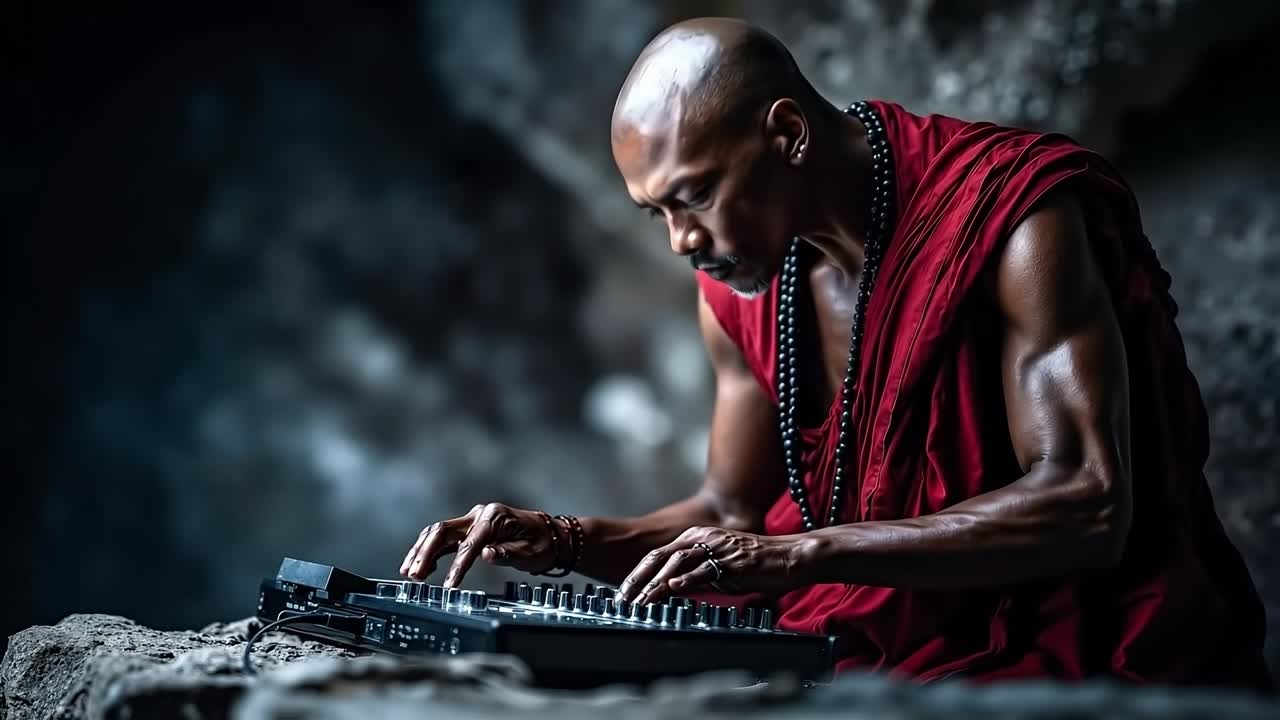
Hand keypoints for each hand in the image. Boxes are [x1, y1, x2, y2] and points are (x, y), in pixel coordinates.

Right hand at [399, 503, 559, 586]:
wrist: (551, 535)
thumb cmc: (543, 543)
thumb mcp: (532, 552)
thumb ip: (509, 553)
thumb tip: (486, 555)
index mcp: (495, 517)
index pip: (470, 542)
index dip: (458, 565)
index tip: (448, 585)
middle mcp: (480, 514)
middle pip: (443, 530)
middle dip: (426, 553)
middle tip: (414, 576)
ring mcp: (473, 521)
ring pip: (438, 533)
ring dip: (422, 551)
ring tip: (409, 572)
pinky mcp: (469, 529)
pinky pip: (444, 538)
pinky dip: (430, 551)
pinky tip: (423, 568)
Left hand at [616, 526, 808, 604]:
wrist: (791, 557)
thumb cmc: (757, 566)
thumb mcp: (719, 572)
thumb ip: (696, 578)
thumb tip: (672, 592)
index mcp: (697, 538)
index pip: (658, 555)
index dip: (638, 574)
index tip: (625, 593)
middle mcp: (703, 538)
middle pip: (660, 556)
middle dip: (638, 578)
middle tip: (624, 599)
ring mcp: (717, 547)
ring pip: (677, 563)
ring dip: (656, 583)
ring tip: (643, 600)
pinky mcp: (732, 560)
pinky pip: (705, 569)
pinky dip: (687, 579)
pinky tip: (673, 588)